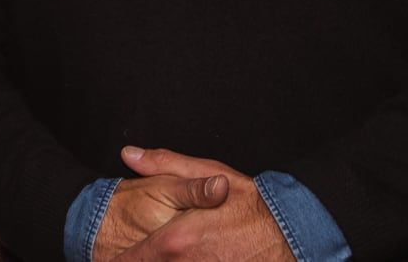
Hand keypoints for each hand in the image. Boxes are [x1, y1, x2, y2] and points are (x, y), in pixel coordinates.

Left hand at [108, 147, 290, 260]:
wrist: (295, 238)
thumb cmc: (255, 207)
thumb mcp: (210, 175)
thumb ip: (164, 165)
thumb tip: (129, 155)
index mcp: (174, 241)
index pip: (131, 260)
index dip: (120, 259)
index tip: (112, 257)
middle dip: (141, 260)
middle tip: (130, 255)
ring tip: (173, 255)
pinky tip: (191, 259)